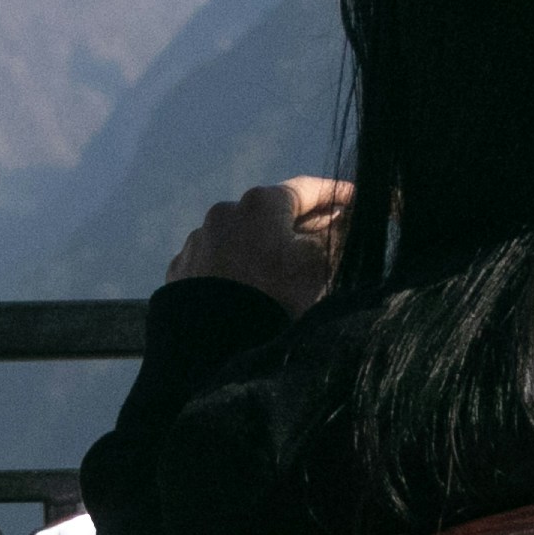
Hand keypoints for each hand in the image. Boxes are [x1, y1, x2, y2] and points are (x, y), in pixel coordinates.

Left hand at [165, 178, 351, 315]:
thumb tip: (340, 223)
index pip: (305, 190)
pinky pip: (216, 264)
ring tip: (281, 270)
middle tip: (325, 235)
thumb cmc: (275, 295)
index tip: (354, 199)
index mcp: (260, 202)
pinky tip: (245, 287)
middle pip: (270, 215)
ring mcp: (196, 242)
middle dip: (299, 225)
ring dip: (263, 248)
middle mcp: (223, 213)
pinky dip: (235, 269)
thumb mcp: (319, 264)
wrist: (213, 345)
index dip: (334, 194)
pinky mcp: (180, 272)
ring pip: (240, 239)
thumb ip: (334, 236)